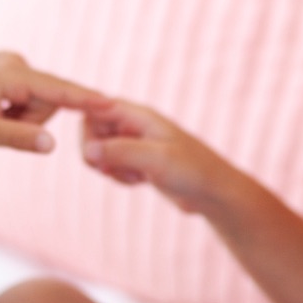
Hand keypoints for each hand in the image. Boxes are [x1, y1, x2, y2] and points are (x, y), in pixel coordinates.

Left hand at [0, 51, 109, 152]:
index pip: (59, 90)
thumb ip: (19, 138)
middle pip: (49, 103)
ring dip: (19, 120)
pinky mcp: (9, 72)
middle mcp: (16, 62)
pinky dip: (13, 113)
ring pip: (38, 104)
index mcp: (12, 73)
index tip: (112, 103)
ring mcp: (12, 65)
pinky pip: (27, 99)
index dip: (86, 100)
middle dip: (28, 122)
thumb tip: (53, 144)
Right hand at [80, 100, 241, 214]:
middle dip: (95, 152)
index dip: (87, 127)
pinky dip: (118, 176)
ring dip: (108, 167)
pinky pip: (113, 165)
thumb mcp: (156, 160)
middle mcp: (135, 126)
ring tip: (133, 177)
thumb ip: (121, 153)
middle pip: (93, 129)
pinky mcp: (139, 162)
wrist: (215, 193)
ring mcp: (136, 144)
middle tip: (109, 169)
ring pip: (101, 150)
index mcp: (139, 115)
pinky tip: (139, 182)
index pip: (96, 109)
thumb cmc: (193, 171)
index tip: (93, 152)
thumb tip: (88, 150)